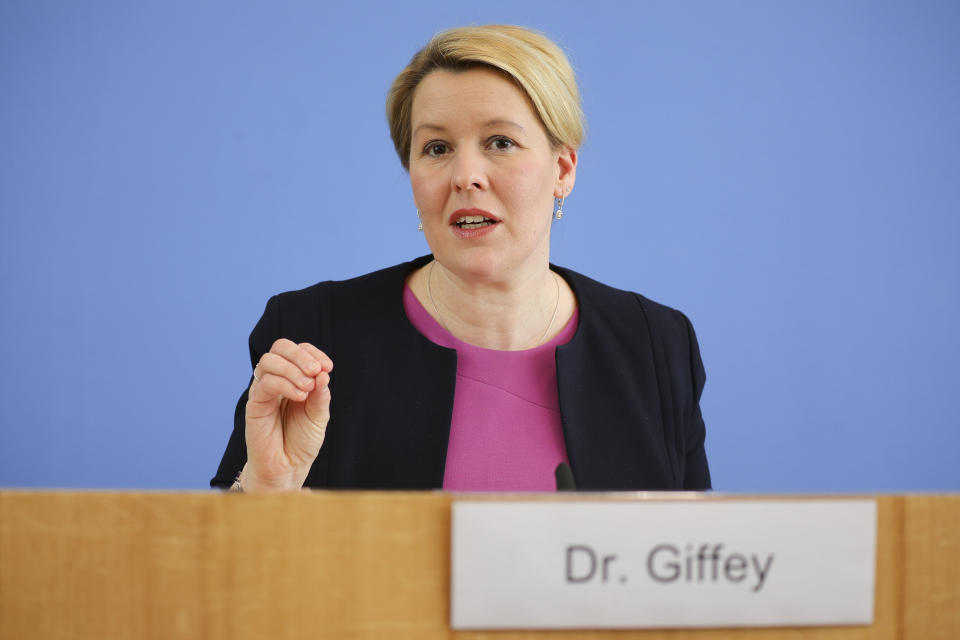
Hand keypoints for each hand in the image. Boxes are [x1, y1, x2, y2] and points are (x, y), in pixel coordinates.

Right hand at [242, 339, 333, 490]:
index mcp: (293, 378)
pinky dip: (284, 384)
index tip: (328, 368)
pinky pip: (265, 383)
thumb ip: (321, 395)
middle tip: (316, 372)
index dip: (313, 353)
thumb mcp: (319, 415)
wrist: (287, 468)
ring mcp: (264, 390)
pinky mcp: (254, 404)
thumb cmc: (302, 441)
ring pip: (269, 361)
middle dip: (301, 355)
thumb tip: (323, 373)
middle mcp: (277, 380)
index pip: (299, 350)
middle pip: (280, 347)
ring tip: (308, 389)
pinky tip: (299, 396)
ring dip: (292, 369)